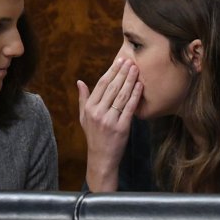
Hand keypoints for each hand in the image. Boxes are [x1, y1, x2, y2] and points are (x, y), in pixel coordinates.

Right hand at [77, 58, 142, 191]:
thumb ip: (83, 99)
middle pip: (113, 87)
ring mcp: (110, 120)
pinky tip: (140, 85)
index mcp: (89, 108)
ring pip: (122, 95)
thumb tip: (79, 82)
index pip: (101, 85)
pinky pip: (130, 108)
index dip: (112, 71)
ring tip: (137, 69)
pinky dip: (136, 95)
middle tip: (130, 61)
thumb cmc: (94, 137)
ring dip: (130, 80)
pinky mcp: (122, 128)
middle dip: (122, 72)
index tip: (120, 61)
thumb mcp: (84, 118)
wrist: (102, 158)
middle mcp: (98, 113)